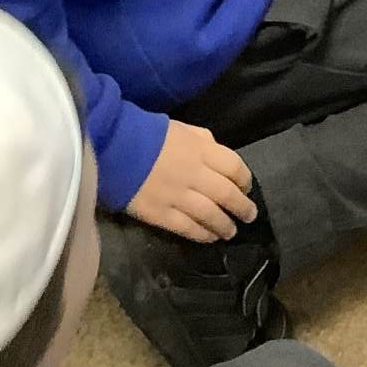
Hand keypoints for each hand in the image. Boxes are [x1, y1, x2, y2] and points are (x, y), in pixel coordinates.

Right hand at [126, 120, 256, 242]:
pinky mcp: (162, 214)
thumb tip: (217, 153)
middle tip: (250, 216)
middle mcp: (195, 174)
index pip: (233, 167)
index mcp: (202, 150)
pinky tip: (210, 238)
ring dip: (225, 225)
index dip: (244, 180)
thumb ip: (203, 141)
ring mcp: (179, 196)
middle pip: (226, 194)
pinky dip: (202, 234)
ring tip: (231, 232)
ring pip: (210, 215)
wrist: (116, 149)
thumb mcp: (183, 129)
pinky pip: (188, 228)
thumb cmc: (151, 135)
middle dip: (242, 207)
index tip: (247, 188)